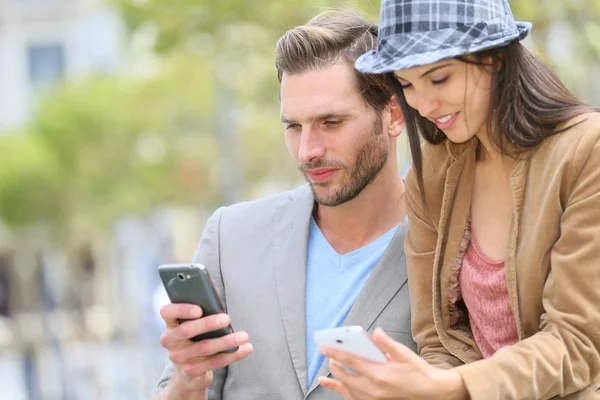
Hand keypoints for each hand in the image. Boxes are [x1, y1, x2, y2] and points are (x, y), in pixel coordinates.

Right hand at [159, 303, 252, 392]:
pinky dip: (232, 355)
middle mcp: (170, 341)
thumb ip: (202, 315)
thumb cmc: (197, 338)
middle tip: (227, 318)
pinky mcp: (190, 372)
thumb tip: (220, 310)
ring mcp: (178, 358)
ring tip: (244, 336)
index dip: (181, 309)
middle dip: (207, 323)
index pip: (167, 312)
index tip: (199, 309)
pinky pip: (214, 362)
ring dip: (226, 341)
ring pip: (204, 347)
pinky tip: (246, 348)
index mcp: (171, 324)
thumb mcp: (195, 326)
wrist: (189, 371)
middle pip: (186, 330)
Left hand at [318, 328, 467, 399]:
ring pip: (347, 391)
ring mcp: (374, 399)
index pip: (351, 362)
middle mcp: (374, 389)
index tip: (323, 348)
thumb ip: (387, 344)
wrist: (432, 393)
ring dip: (335, 381)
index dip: (335, 354)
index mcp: (380, 374)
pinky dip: (344, 394)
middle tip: (328, 356)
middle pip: (345, 377)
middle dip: (334, 365)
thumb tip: (375, 332)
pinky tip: (339, 389)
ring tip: (325, 375)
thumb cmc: (418, 372)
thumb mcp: (404, 354)